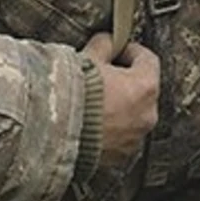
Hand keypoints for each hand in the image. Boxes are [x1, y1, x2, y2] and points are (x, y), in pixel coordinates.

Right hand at [81, 34, 160, 166]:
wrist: (51, 134)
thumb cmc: (72, 95)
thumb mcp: (88, 58)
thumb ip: (104, 45)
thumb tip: (108, 42)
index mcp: (146, 87)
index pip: (148, 60)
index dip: (131, 51)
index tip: (118, 48)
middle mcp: (147, 115)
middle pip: (142, 90)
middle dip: (124, 81)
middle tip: (102, 75)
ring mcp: (135, 138)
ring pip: (132, 115)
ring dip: (118, 107)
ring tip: (91, 101)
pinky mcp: (120, 157)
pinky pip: (120, 136)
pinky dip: (110, 128)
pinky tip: (88, 122)